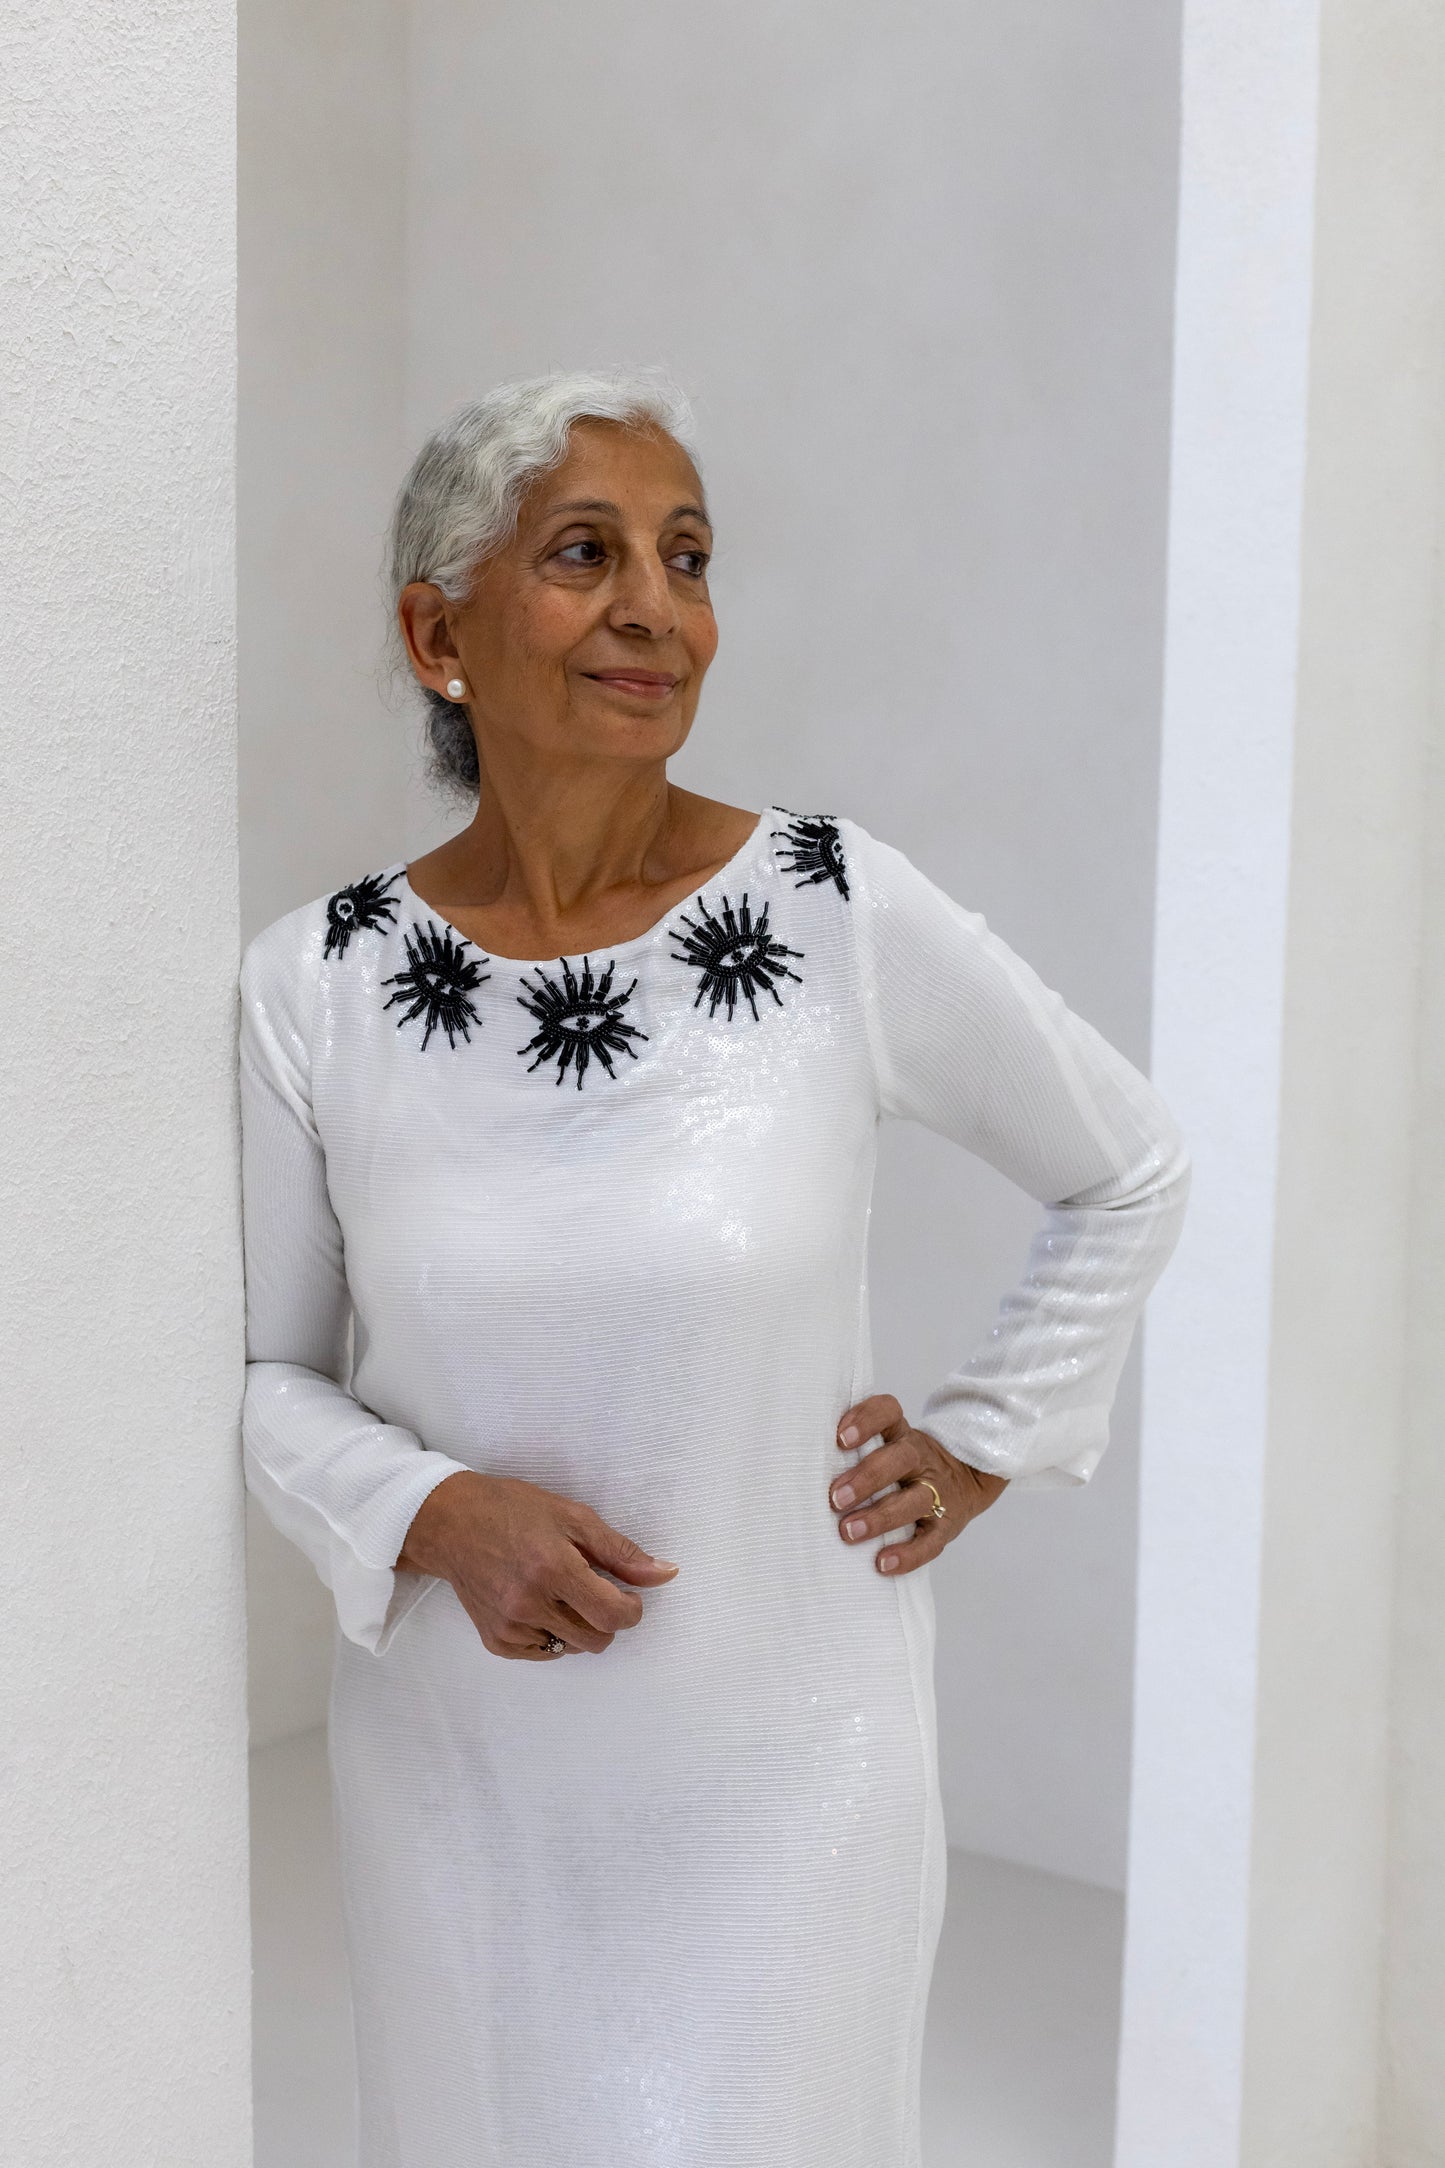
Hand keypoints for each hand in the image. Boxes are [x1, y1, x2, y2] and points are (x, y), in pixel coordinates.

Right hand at [397, 1470, 679, 1658]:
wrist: (451, 1524)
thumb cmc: (514, 1511)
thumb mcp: (573, 1517)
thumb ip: (621, 1552)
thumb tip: (666, 1574)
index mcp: (553, 1568)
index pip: (613, 1615)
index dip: (632, 1609)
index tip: (626, 1594)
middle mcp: (529, 1603)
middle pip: (597, 1639)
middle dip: (606, 1618)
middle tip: (592, 1588)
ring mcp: (510, 1626)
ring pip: (571, 1648)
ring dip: (578, 1625)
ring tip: (560, 1592)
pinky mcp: (496, 1641)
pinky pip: (543, 1652)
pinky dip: (550, 1634)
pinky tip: (537, 1604)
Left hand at [830, 1393, 1007, 1575]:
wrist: (967, 1479)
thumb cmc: (905, 1466)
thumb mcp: (891, 1445)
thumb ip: (856, 1451)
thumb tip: (801, 1468)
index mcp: (901, 1434)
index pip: (888, 1412)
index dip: (866, 1420)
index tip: (840, 1438)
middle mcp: (920, 1458)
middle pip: (899, 1459)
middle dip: (866, 1478)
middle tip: (836, 1498)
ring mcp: (937, 1492)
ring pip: (914, 1500)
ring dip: (880, 1517)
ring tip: (849, 1532)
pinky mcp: (946, 1526)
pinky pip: (929, 1542)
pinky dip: (907, 1555)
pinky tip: (882, 1563)